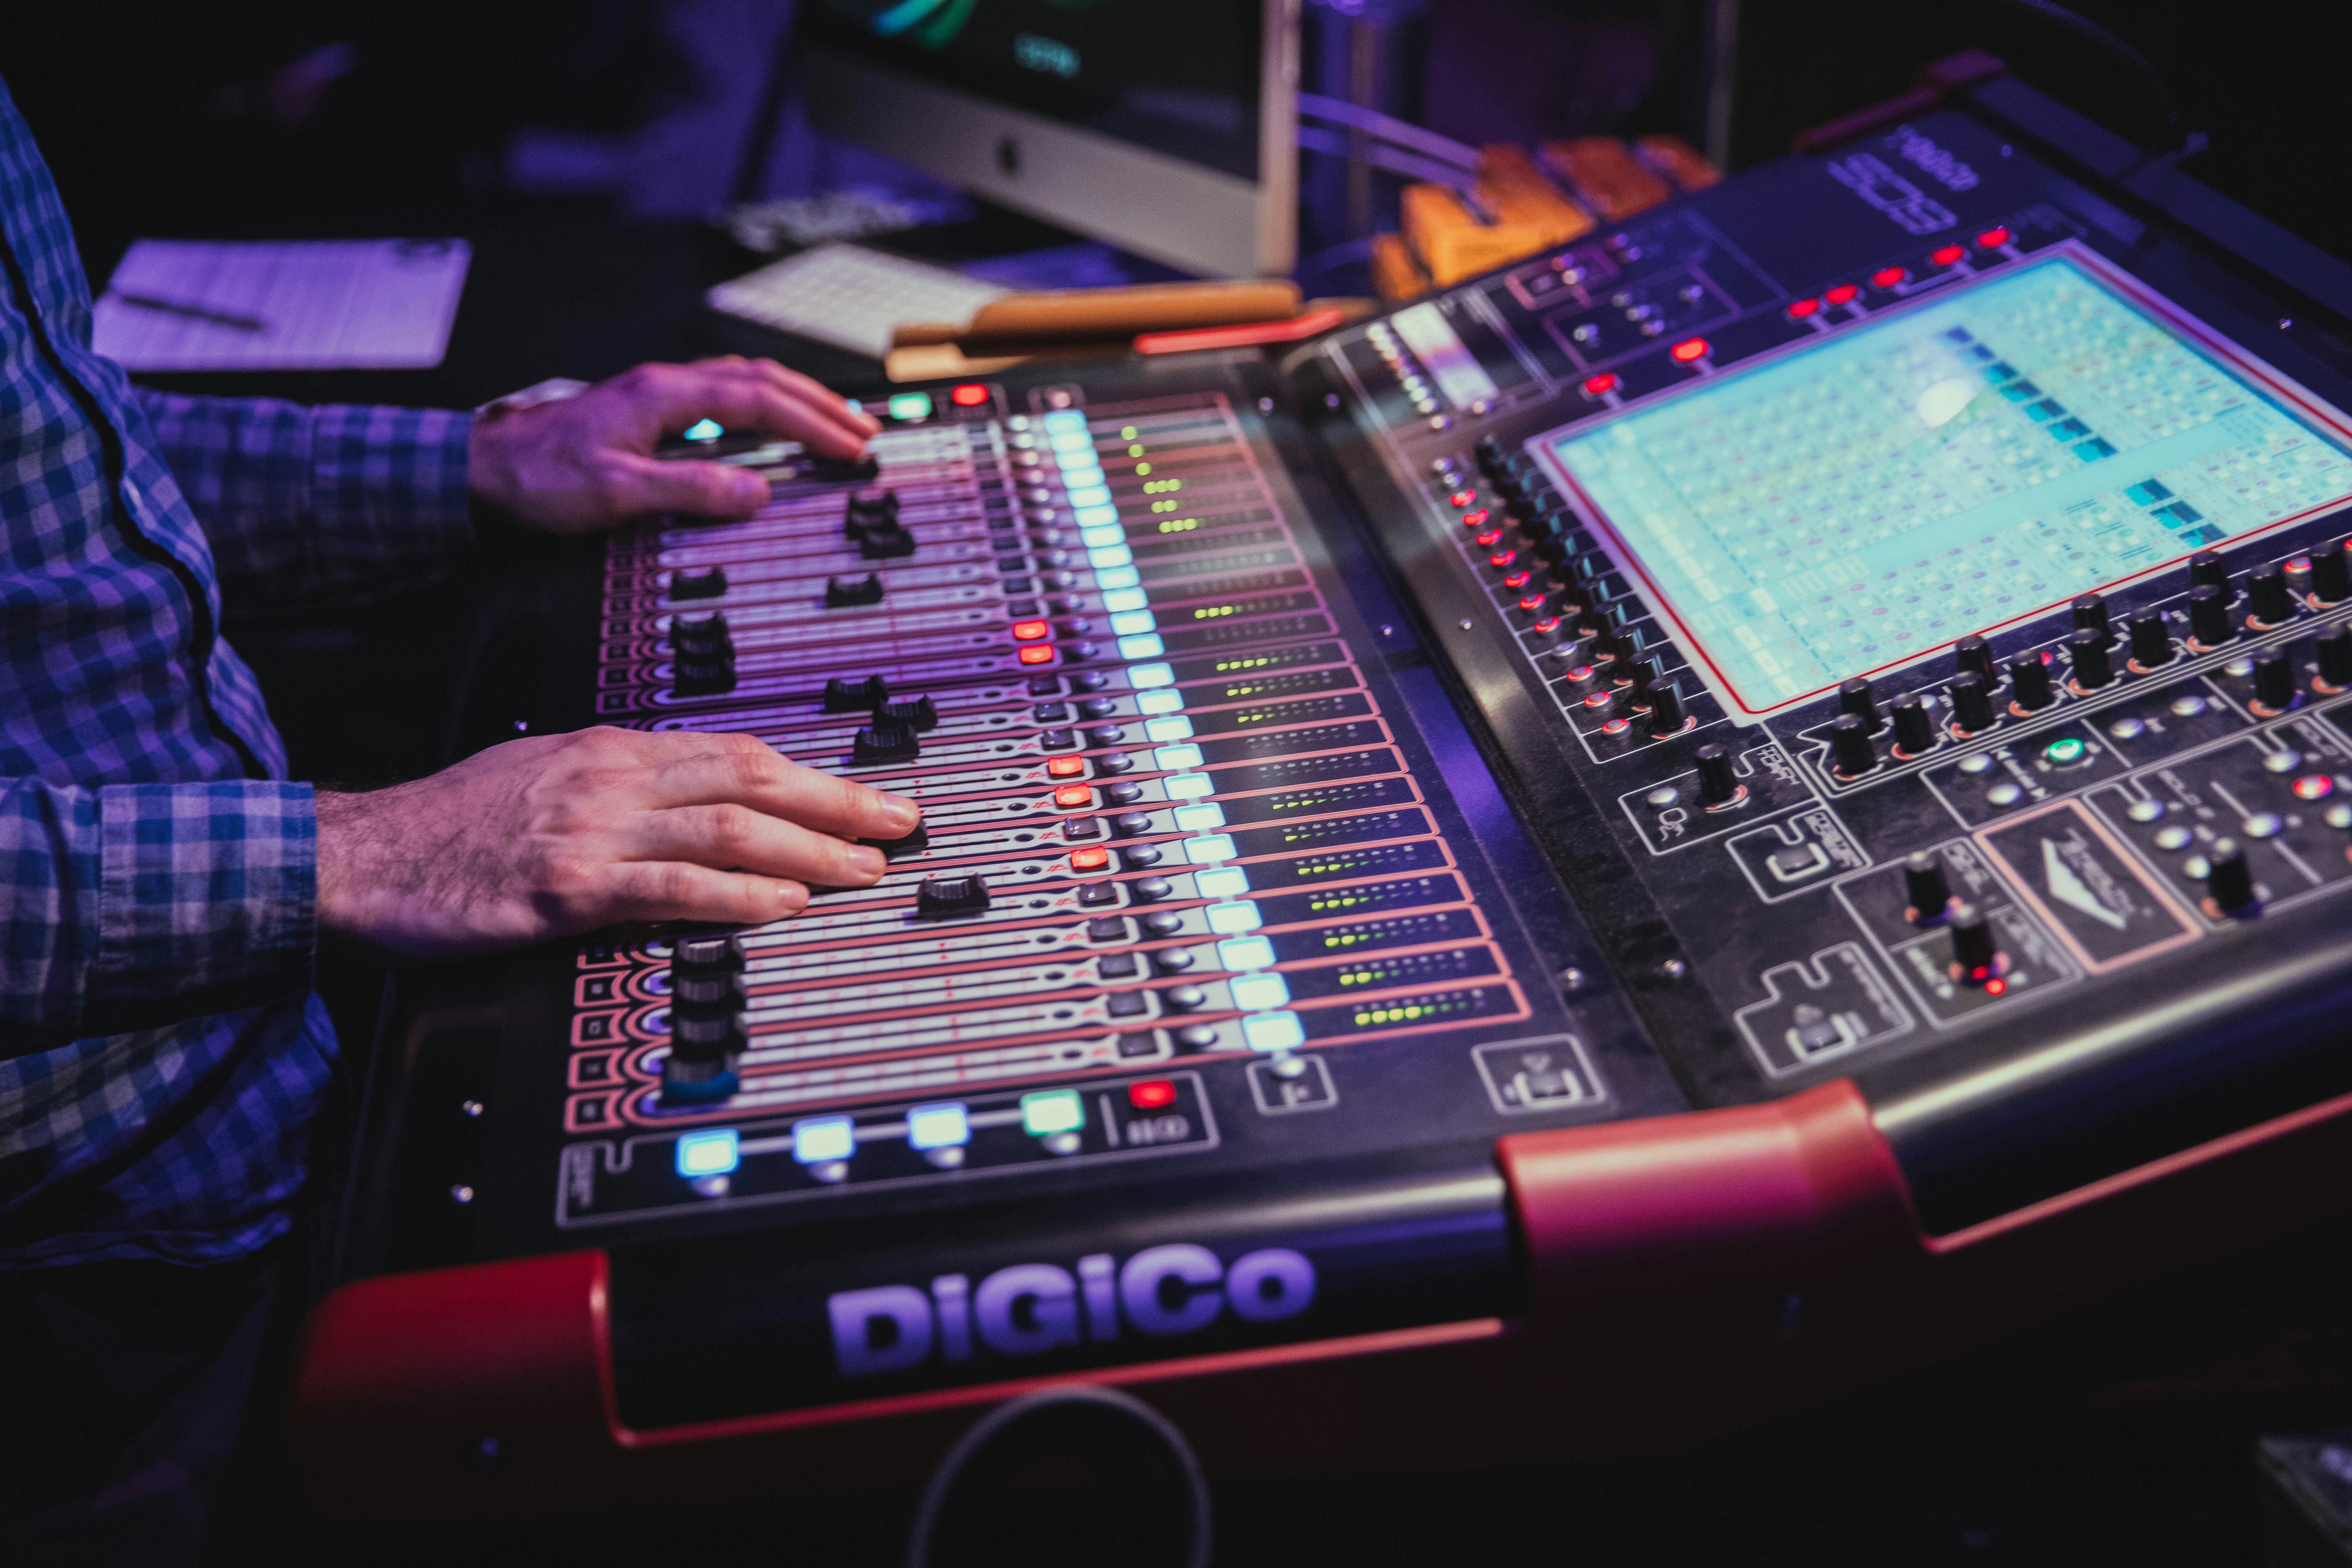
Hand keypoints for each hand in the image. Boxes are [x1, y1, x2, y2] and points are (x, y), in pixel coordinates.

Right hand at [315, 727, 918, 958]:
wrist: (367, 853)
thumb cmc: (454, 821)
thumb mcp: (549, 773)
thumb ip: (625, 783)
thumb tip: (697, 798)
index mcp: (612, 748)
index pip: (739, 753)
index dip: (813, 776)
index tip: (867, 796)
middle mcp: (612, 777)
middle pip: (751, 779)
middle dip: (836, 804)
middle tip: (898, 826)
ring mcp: (590, 830)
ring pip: (726, 830)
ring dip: (805, 851)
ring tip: (863, 871)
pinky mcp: (565, 886)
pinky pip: (669, 888)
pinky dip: (734, 896)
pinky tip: (782, 907)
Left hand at [467, 356, 881, 534]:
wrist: (481, 470)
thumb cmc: (540, 480)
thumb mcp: (619, 492)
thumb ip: (692, 491)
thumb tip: (755, 494)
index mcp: (666, 396)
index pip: (760, 402)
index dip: (813, 424)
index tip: (851, 447)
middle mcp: (666, 385)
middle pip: (762, 381)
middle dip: (820, 405)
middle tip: (863, 431)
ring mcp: (657, 394)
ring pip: (745, 382)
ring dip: (795, 400)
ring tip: (834, 422)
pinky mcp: (648, 409)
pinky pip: (723, 395)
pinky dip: (763, 405)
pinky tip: (771, 422)